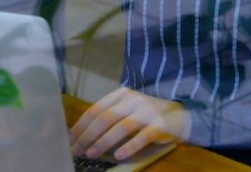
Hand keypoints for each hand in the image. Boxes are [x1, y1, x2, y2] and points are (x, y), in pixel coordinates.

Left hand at [70, 87, 189, 160]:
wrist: (180, 115)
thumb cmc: (148, 115)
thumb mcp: (127, 110)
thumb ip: (109, 117)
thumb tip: (83, 136)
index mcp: (121, 95)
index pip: (96, 109)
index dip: (81, 125)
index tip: (71, 140)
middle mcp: (133, 100)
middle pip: (105, 117)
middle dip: (88, 135)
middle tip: (78, 150)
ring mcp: (147, 112)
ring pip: (121, 126)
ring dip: (103, 142)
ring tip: (92, 154)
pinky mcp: (159, 125)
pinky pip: (141, 137)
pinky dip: (128, 146)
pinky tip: (118, 156)